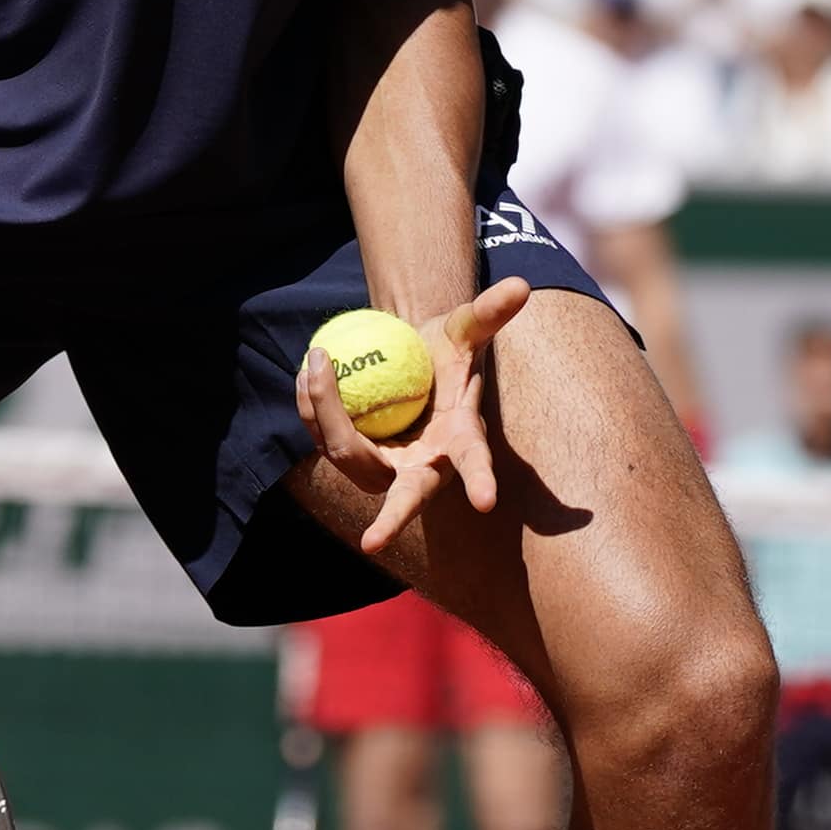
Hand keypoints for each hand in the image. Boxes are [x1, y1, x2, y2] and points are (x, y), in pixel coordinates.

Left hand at [296, 276, 530, 567]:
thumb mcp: (465, 327)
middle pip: (403, 497)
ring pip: (348, 455)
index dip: (481, 480)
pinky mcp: (353, 457)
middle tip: (373, 544)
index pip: (475, 462)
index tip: (486, 504)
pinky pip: (324, 438)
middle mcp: (423, 466)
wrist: (408, 360)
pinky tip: (307, 372)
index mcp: (460, 442)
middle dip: (391, 522)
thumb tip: (523, 286)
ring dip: (324, 414)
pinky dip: (312, 406)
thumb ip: (488, 312)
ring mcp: (386, 467)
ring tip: (316, 361)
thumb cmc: (445, 348)